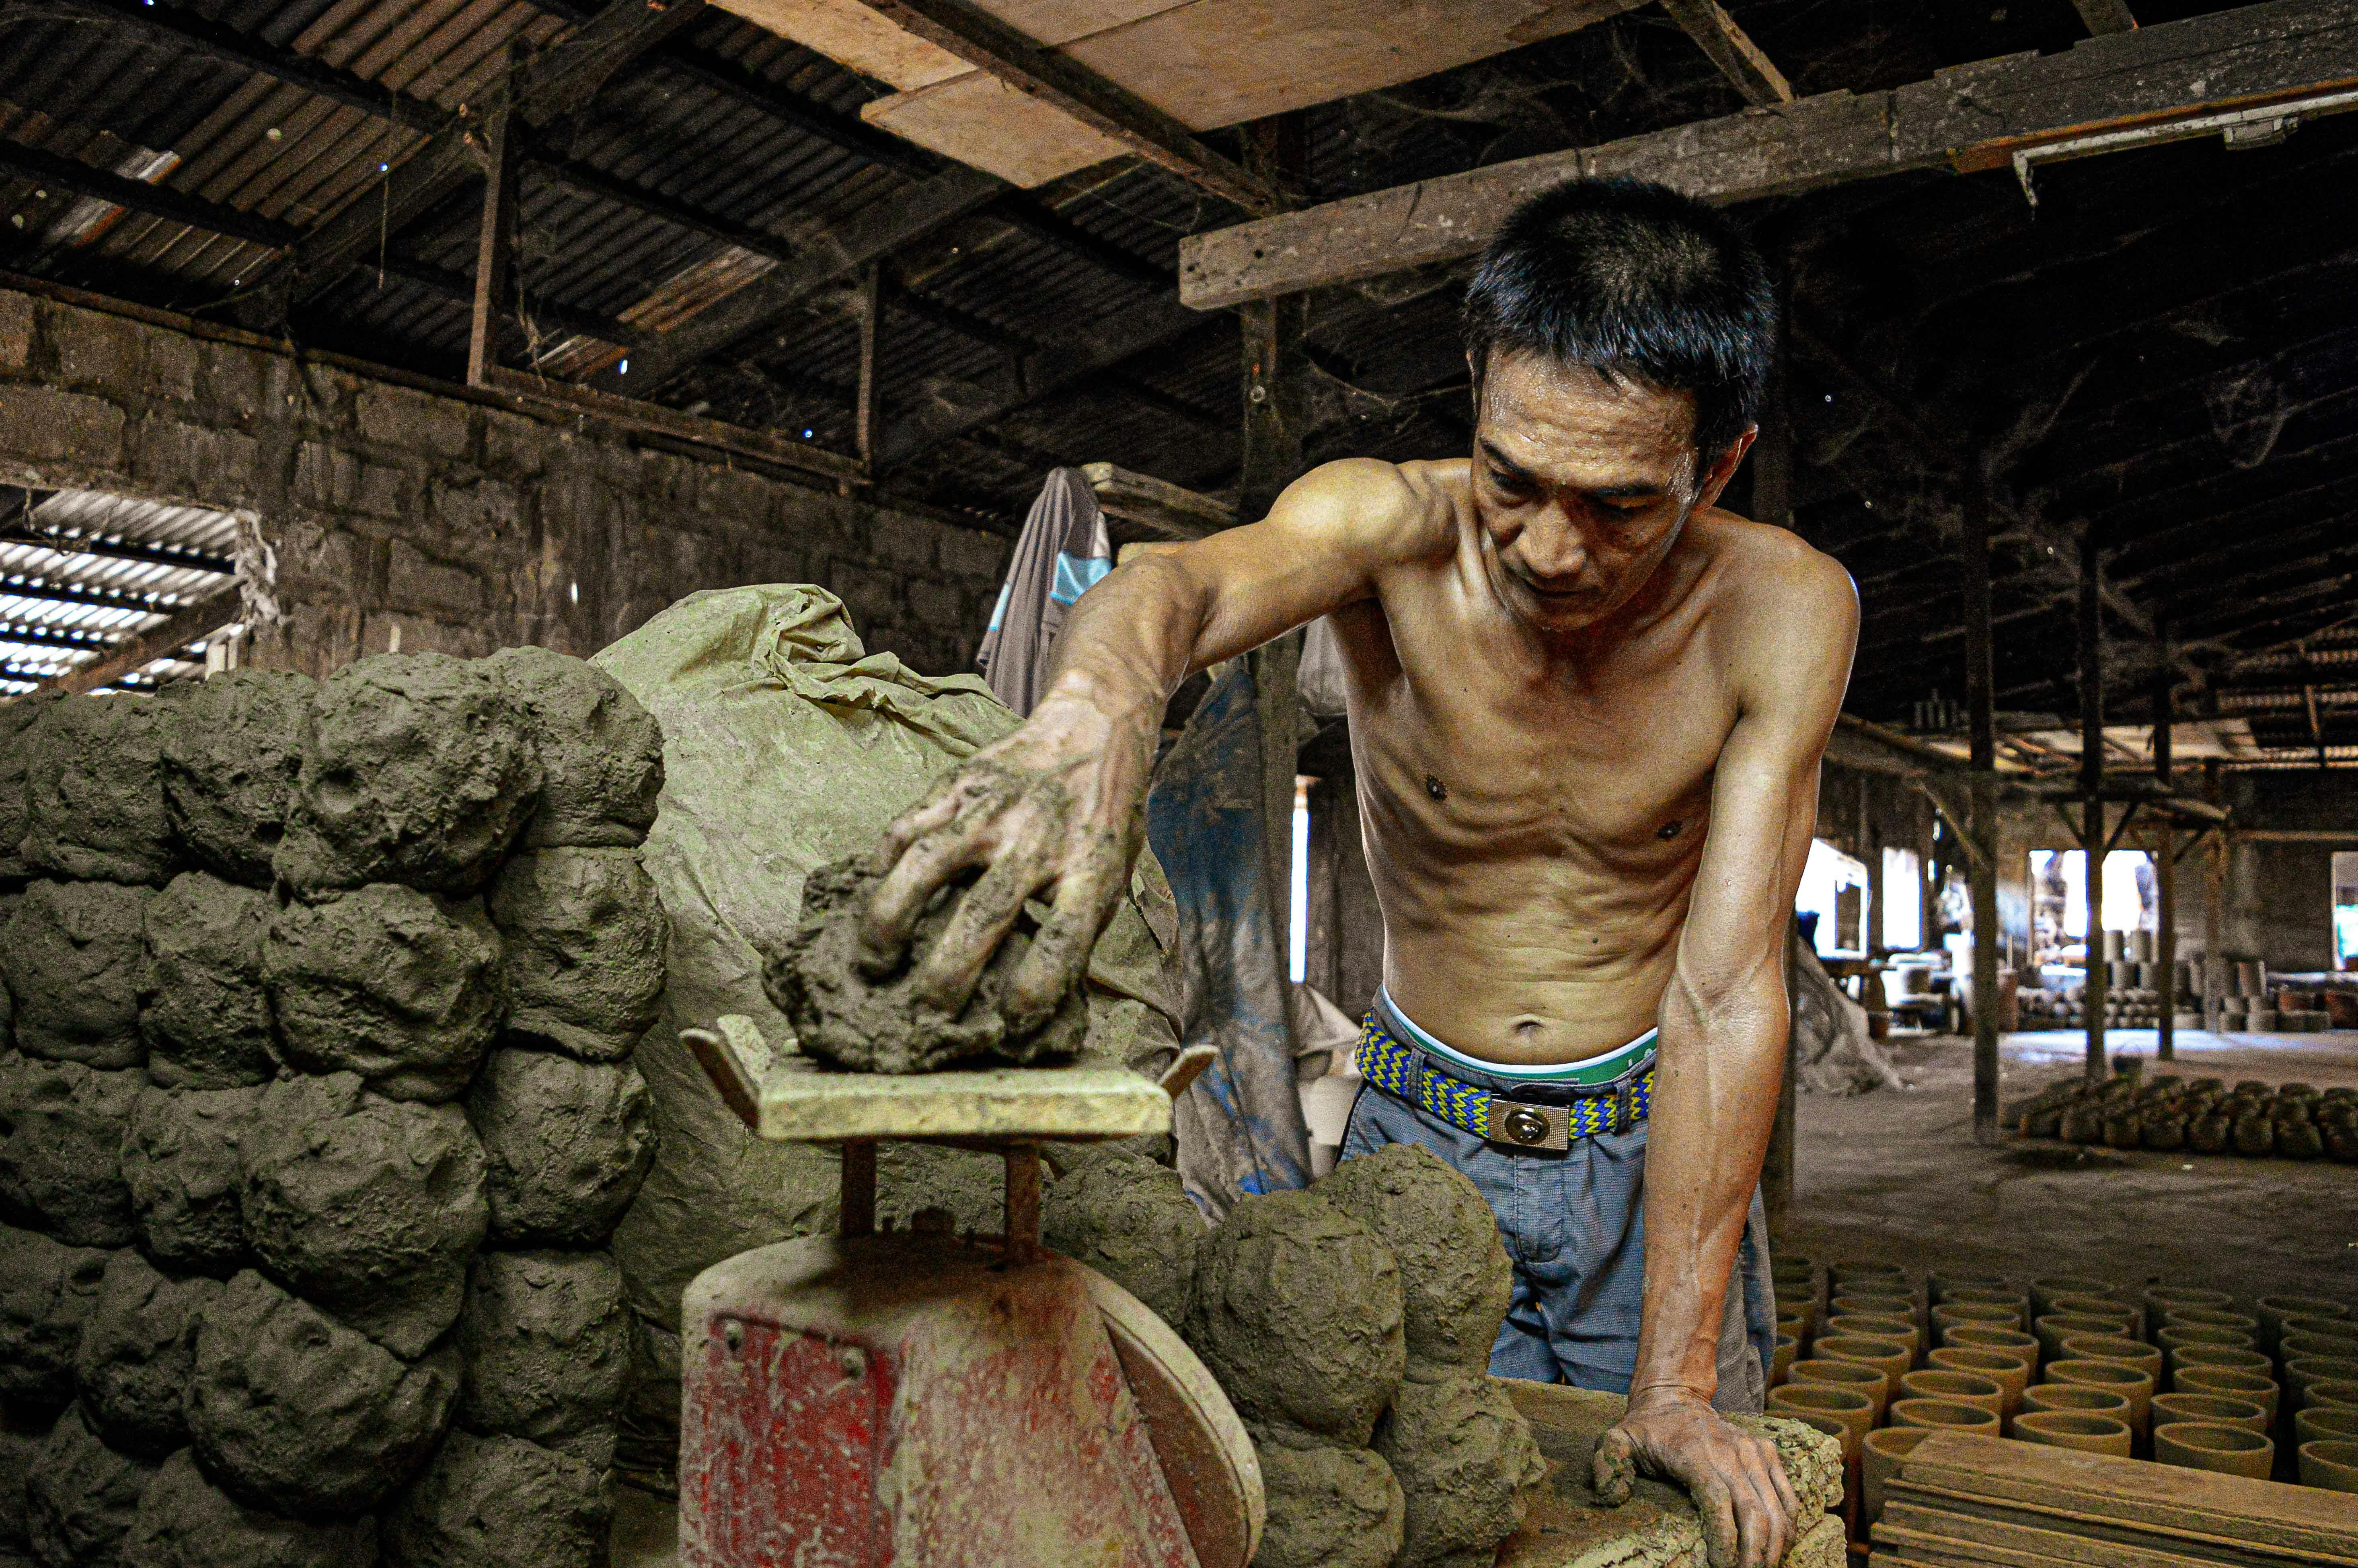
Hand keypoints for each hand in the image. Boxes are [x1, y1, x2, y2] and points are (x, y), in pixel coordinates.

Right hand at [856, 691, 1154, 1029]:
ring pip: (926, 864)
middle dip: (948, 976)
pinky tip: (874, 894)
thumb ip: (1078, 924)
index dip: (1034, 993)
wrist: (1096, 725)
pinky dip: (882, 865)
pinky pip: (907, 825)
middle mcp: (1038, 839)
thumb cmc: (1103, 816)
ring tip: (873, 961)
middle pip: (983, 916)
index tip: (1012, 1023)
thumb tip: (1036, 996)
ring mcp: (993, 808)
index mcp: (1089, 868)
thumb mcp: (1115, 872)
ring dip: (891, 920)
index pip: (1063, 941)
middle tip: (927, 1012)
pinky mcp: (958, 782)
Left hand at [1592, 1388, 1798, 1567]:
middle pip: (1753, 1510)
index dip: (1725, 1539)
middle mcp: (1729, 1451)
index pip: (1719, 1502)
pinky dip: (1789, 1523)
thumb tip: (1612, 1496)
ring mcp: (1752, 1450)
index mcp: (1694, 1453)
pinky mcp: (1767, 1451)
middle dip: (1754, 1551)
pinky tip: (1782, 1546)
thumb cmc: (1646, 1430)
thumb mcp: (1617, 1441)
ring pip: (1775, 1505)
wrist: (1675, 1398)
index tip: (1723, 1567)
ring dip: (1775, 1543)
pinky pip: (1787, 1493)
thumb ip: (1609, 1465)